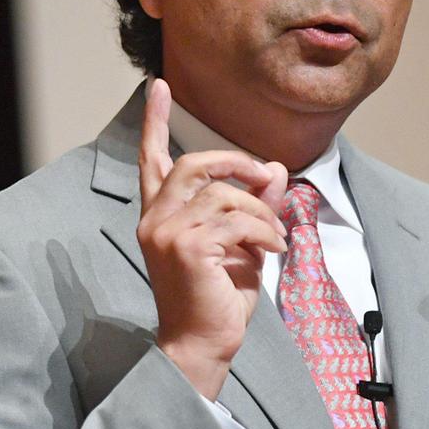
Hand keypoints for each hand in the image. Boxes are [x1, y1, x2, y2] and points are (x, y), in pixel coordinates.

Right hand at [137, 78, 288, 398]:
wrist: (204, 342)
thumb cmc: (219, 296)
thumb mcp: (243, 243)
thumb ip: (255, 206)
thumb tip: (275, 169)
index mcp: (160, 214)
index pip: (152, 159)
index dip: (156, 121)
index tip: (159, 85)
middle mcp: (155, 218)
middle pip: (194, 163)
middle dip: (237, 162)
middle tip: (266, 177)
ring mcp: (167, 231)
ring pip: (225, 194)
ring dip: (262, 212)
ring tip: (275, 237)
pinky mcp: (186, 246)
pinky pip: (238, 218)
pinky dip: (265, 231)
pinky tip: (273, 250)